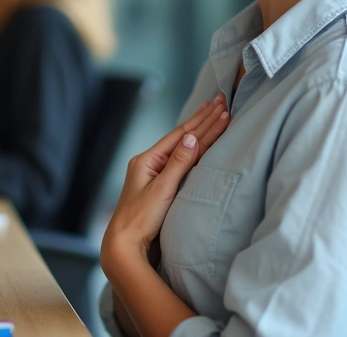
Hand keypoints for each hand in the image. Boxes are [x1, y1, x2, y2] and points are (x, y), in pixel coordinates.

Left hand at [101, 95, 229, 265]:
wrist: (125, 246)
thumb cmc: (140, 219)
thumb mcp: (161, 189)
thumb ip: (178, 163)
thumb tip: (193, 138)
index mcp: (147, 160)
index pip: (181, 136)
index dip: (203, 122)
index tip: (221, 108)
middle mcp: (150, 164)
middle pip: (181, 138)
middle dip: (203, 120)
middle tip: (221, 101)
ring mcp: (154, 175)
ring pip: (182, 148)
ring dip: (199, 131)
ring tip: (212, 112)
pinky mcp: (160, 188)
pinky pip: (180, 162)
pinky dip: (194, 150)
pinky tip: (198, 142)